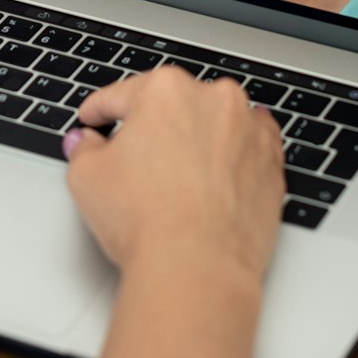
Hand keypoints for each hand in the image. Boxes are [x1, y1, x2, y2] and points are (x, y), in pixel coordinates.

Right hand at [62, 68, 283, 285]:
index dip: (100, 111)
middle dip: (154, 129)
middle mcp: (214, 100)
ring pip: (215, 125)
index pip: (122, 96)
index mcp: (166, 90)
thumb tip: (87, 144)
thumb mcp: (86, 177)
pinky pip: (248, 150)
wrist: (197, 268)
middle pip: (174, 107)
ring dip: (197, 141)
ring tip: (177, 178)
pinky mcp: (273, 164)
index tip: (96, 119)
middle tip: (135, 160)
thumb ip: (84, 149)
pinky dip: (233, 160)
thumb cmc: (148, 222)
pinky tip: (213, 181)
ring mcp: (250, 130)